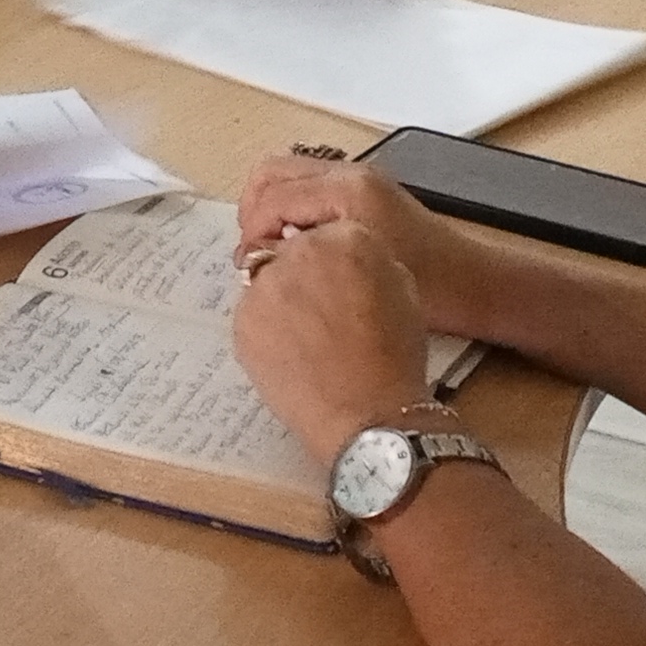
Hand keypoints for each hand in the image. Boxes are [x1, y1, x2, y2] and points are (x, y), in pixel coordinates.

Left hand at [233, 218, 436, 461]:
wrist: (368, 413)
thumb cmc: (394, 356)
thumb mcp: (402, 287)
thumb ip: (369, 258)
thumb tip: (346, 255)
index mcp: (347, 238)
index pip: (328, 232)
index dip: (333, 261)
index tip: (339, 284)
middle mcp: (300, 252)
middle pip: (291, 251)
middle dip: (302, 275)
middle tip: (319, 313)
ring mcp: (265, 288)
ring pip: (267, 282)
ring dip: (281, 301)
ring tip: (305, 339)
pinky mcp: (243, 322)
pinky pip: (252, 315)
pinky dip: (266, 329)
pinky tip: (290, 355)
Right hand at [238, 154, 487, 329]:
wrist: (473, 285)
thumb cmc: (428, 287)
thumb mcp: (354, 275)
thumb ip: (298, 258)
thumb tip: (258, 258)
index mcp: (347, 190)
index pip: (272, 195)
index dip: (252, 231)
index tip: (248, 264)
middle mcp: (351, 174)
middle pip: (274, 173)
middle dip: (254, 210)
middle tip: (253, 250)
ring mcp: (359, 179)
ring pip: (290, 177)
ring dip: (272, 207)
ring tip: (271, 250)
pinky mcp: (365, 192)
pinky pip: (311, 187)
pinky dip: (293, 208)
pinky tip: (300, 247)